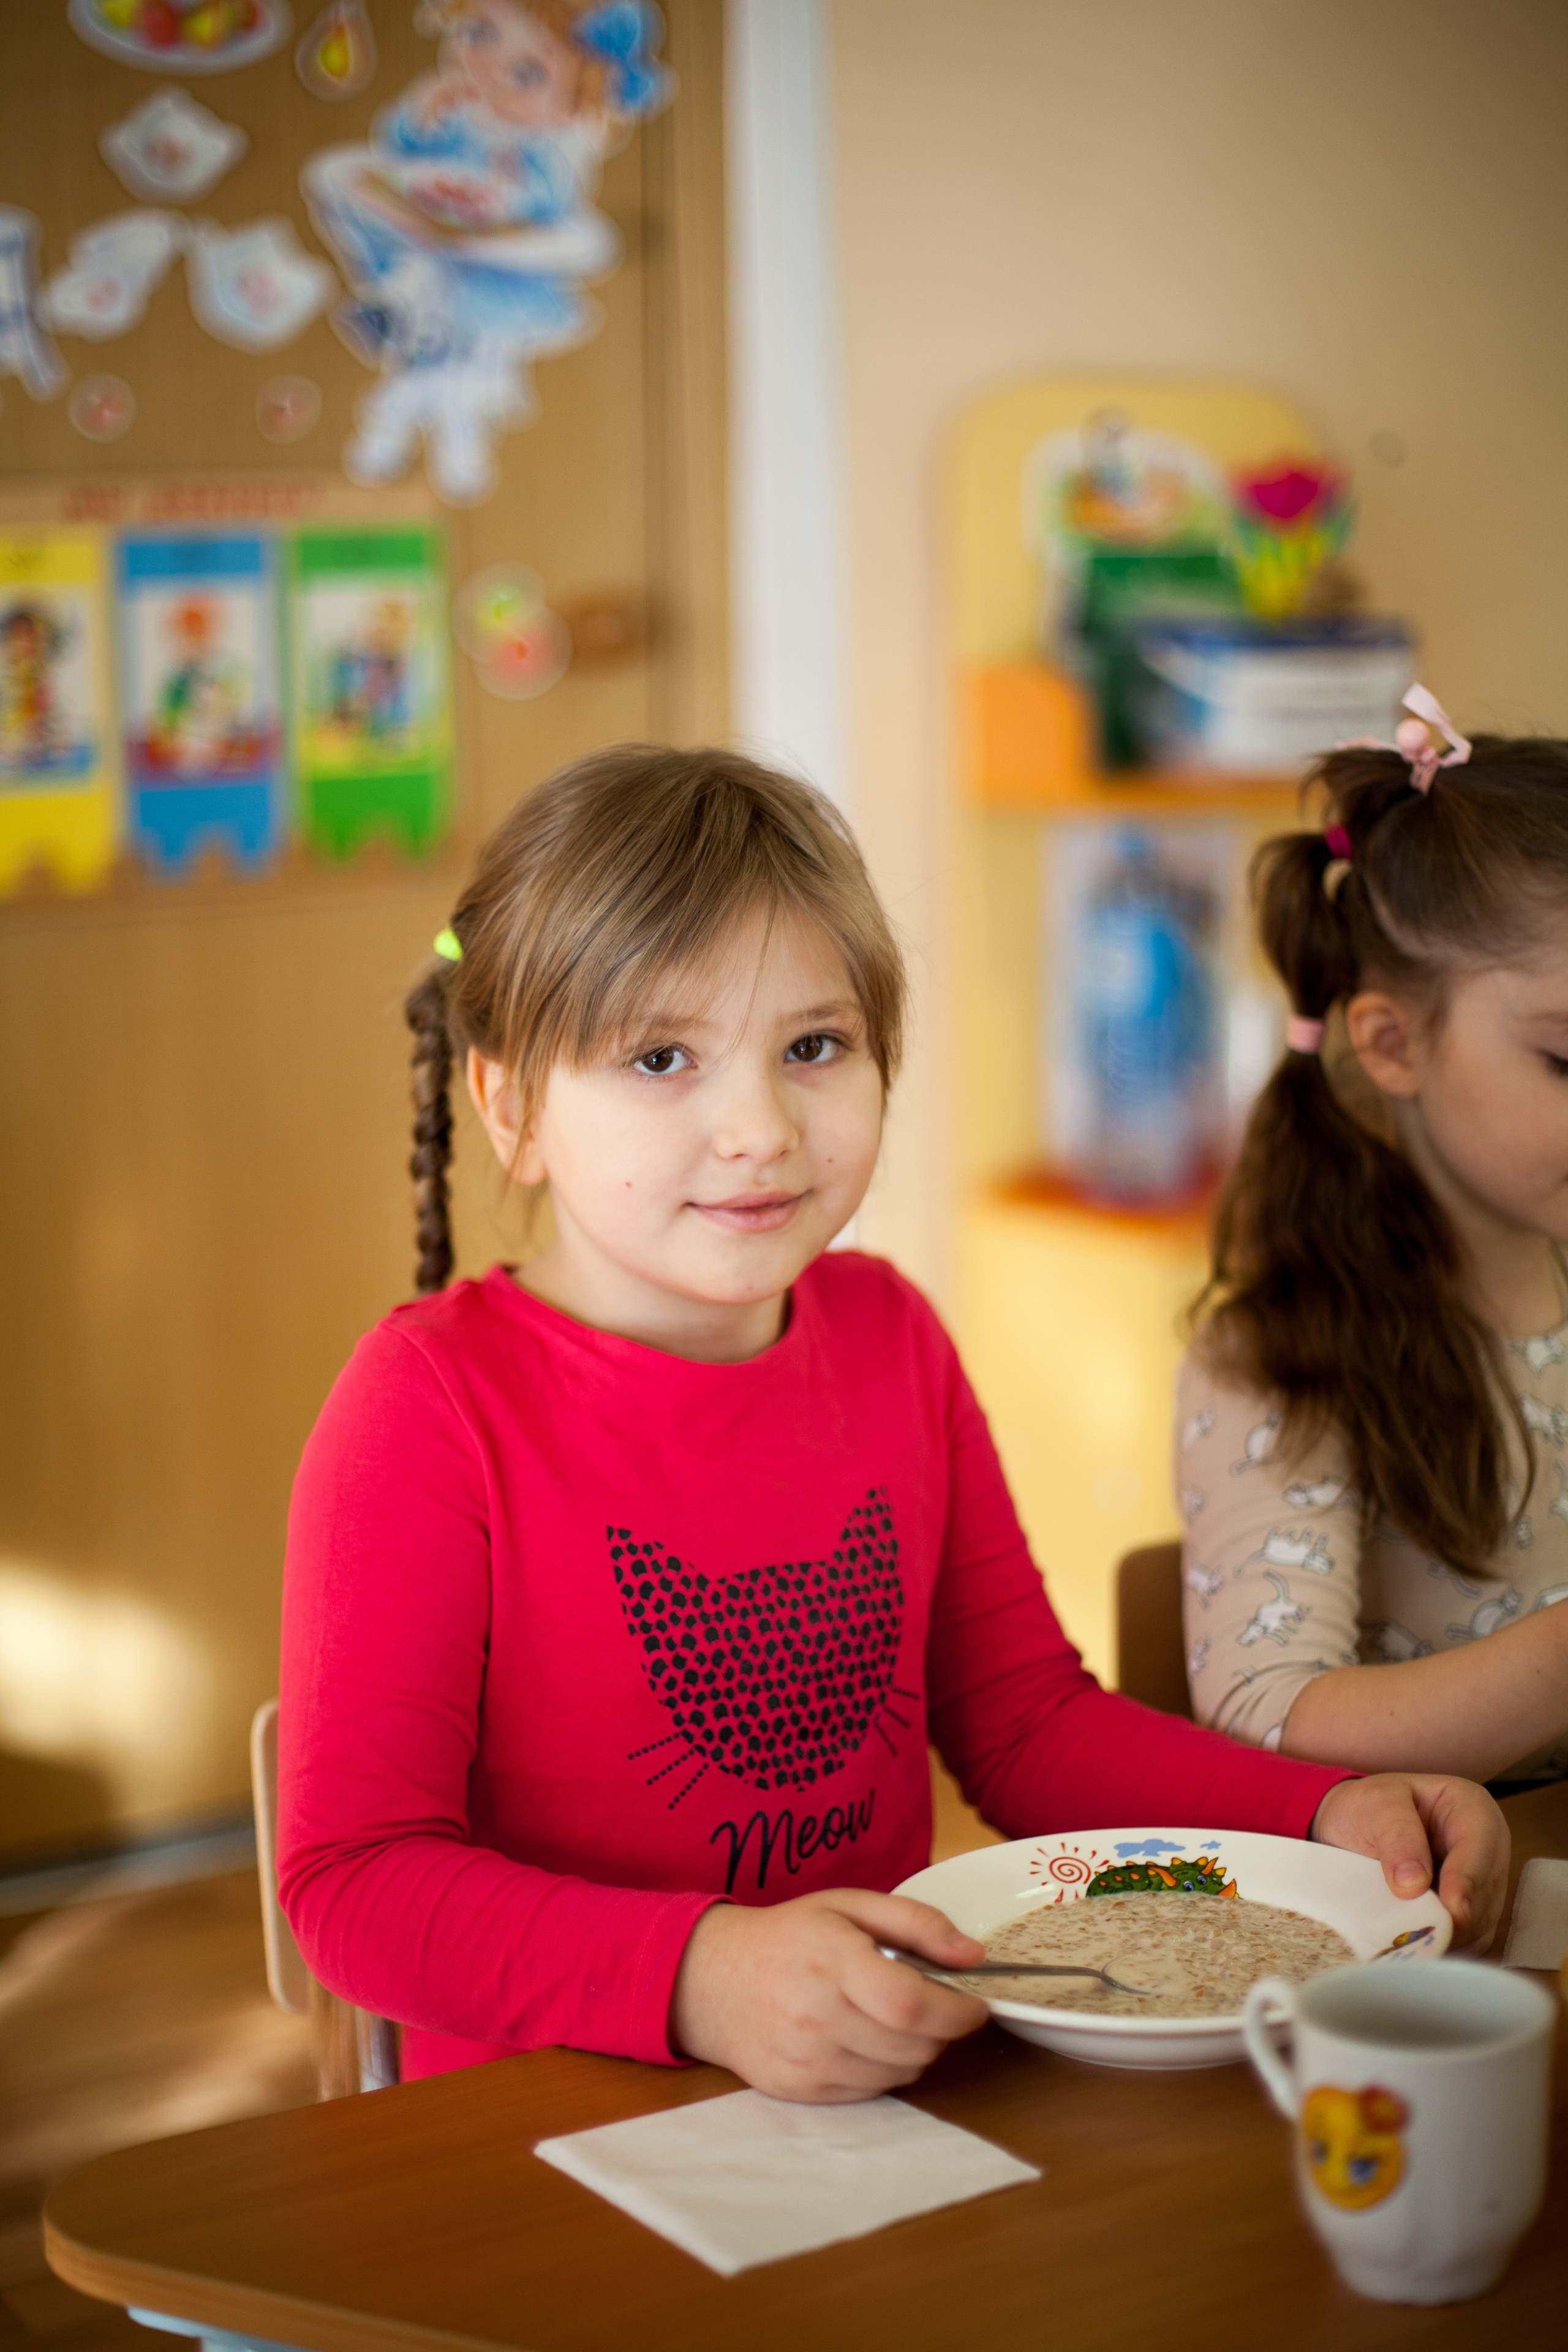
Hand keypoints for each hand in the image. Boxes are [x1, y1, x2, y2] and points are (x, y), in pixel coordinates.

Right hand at [669, 1889, 988, 2102]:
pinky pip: (870, 2092)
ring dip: (913, 2050)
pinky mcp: (799, 2091)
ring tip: (890, 2018)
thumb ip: (917, 1922)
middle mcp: (816, 2017)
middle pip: (914, 2046)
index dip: (957, 2012)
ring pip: (899, 2074)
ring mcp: (805, 2061)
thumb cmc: (788, 1937)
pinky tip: (862, 2038)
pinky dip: (882, 2068)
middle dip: (940, 2029)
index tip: (974, 2004)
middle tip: (930, 2004)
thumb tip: (974, 1955)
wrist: (710, 1979)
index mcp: (831, 1962)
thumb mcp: (849, 1905)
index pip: (912, 2006)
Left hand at [1309, 1773, 1509, 1951]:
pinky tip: (1419, 1948)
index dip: (1466, 1882)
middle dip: (1454, 1916)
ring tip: (1411, 1942)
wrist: (1356, 1826)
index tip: (1454, 1913)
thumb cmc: (1370, 1807)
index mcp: (1471, 1809)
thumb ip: (1396, 1835)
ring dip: (1448, 1935)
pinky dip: (1446, 1946)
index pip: (1479, 1848)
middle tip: (1418, 1937)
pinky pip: (1470, 1940)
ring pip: (1481, 1921)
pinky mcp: (1473, 1913)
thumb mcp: (1376, 1804)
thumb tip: (1413, 1885)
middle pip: (1485, 1891)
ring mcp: (1483, 1884)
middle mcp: (1486, 1848)